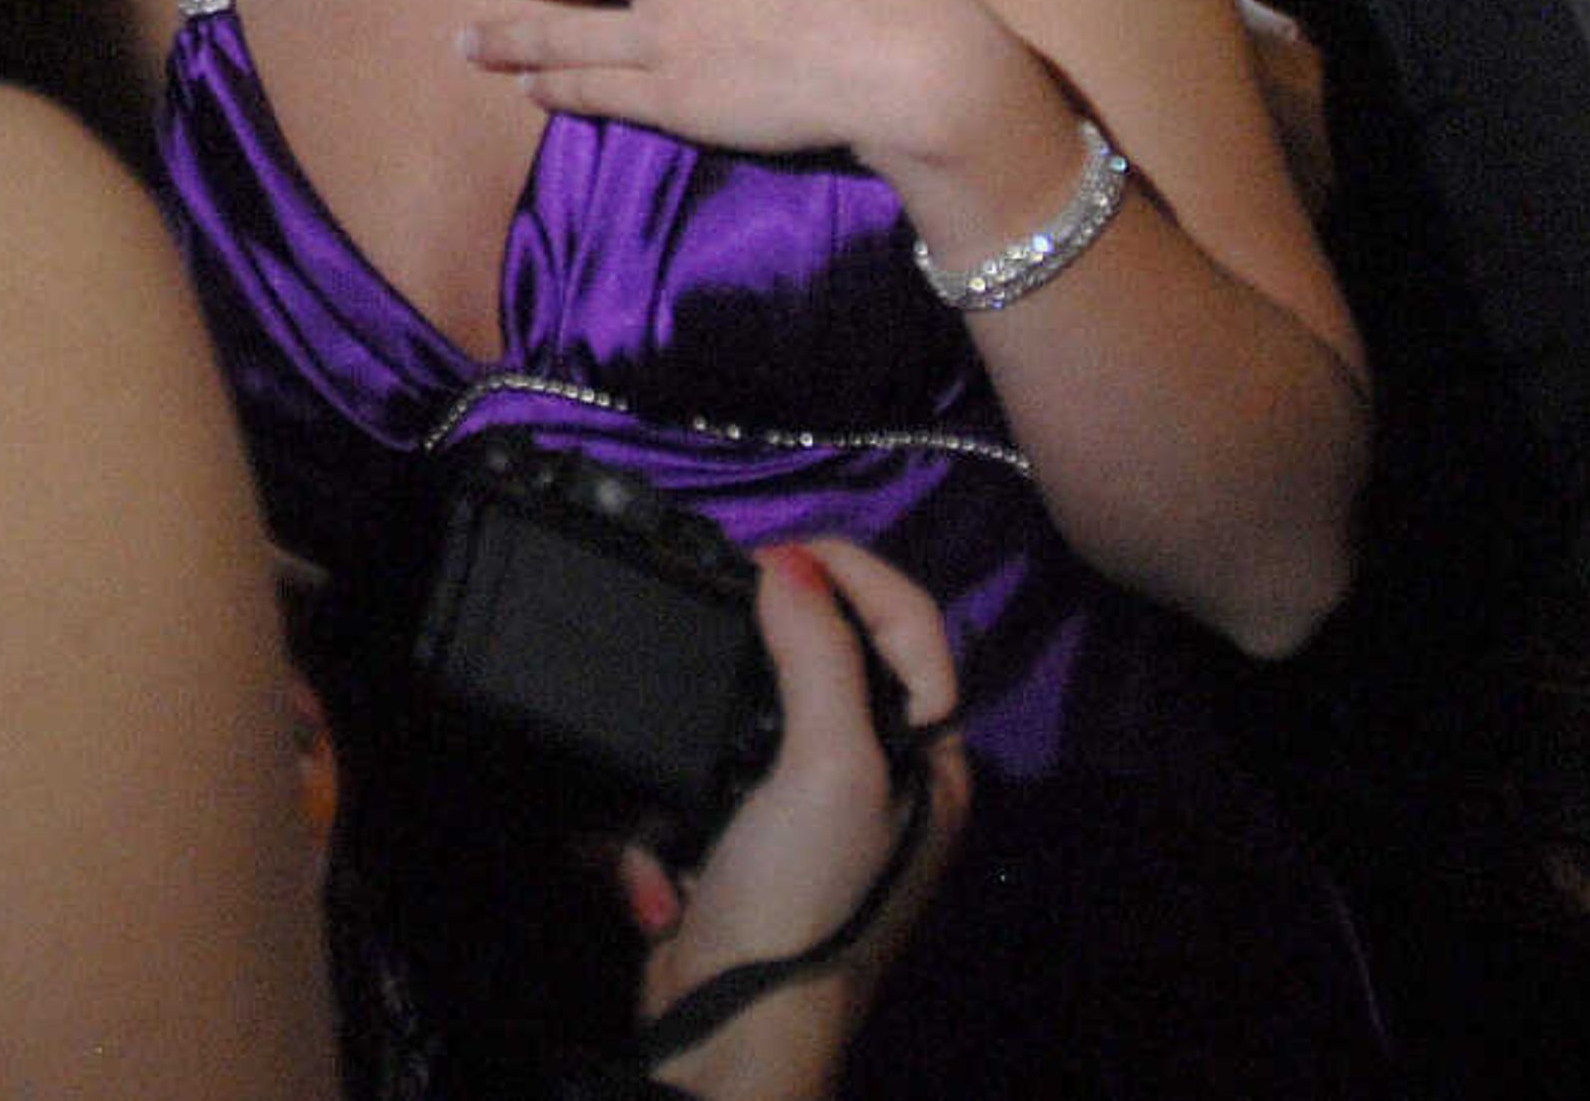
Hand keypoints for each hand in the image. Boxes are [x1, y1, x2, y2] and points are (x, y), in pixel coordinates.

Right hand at [624, 539, 970, 1100]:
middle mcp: (885, 790)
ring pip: (746, 732)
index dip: (850, 572)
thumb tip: (788, 563)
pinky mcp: (742, 862)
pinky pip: (696, 801)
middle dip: (762, 652)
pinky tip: (657, 866)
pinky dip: (662, 828)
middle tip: (714, 613)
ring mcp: (809, 830)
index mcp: (932, 763)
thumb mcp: (827, 764)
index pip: (913, 626)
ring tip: (674, 768)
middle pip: (829, 667)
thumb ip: (818, 653)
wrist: (728, 1036)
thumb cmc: (803, 894)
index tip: (772, 553)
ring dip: (696, 750)